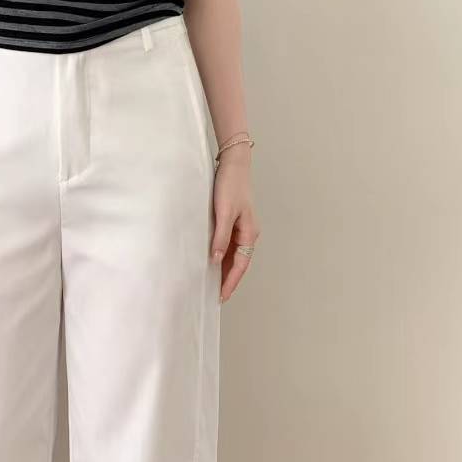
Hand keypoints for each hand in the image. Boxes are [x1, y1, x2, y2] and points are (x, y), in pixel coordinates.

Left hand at [209, 148, 259, 300]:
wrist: (233, 164)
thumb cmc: (230, 185)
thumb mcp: (223, 212)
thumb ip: (220, 237)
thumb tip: (215, 259)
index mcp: (249, 233)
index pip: (240, 265)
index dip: (231, 282)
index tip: (222, 296)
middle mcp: (248, 234)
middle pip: (239, 263)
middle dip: (229, 280)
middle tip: (216, 296)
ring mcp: (241, 228)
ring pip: (234, 256)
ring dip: (225, 270)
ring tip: (212, 284)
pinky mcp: (234, 223)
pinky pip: (229, 245)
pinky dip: (222, 256)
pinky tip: (212, 262)